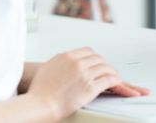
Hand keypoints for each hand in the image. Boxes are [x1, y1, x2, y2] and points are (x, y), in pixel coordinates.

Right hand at [26, 47, 146, 119]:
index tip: (97, 62)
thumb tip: (63, 58)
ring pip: (106, 69)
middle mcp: (78, 63)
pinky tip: (116, 82)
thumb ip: (59, 60)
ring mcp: (85, 75)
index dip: (95, 57)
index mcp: (68, 57)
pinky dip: (115, 81)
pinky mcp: (91, 87)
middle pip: (99, 59)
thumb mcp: (48, 67)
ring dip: (112, 72)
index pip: (88, 51)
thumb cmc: (40, 91)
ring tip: (114, 76)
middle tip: (107, 70)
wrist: (39, 104)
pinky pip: (109, 80)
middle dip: (104, 65)